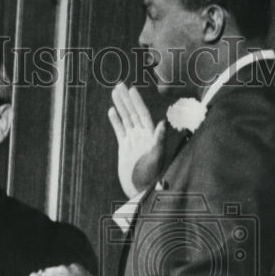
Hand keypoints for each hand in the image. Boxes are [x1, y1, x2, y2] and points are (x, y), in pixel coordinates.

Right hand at [108, 82, 165, 197]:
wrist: (140, 191)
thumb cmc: (151, 177)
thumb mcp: (156, 158)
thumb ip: (159, 141)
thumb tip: (162, 123)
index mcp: (150, 136)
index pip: (142, 114)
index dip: (137, 101)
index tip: (132, 89)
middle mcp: (142, 136)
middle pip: (133, 113)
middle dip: (126, 99)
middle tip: (119, 85)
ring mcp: (133, 141)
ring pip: (126, 119)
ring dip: (120, 106)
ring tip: (114, 92)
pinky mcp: (125, 148)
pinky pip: (120, 131)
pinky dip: (116, 121)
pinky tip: (112, 110)